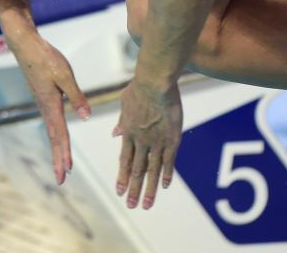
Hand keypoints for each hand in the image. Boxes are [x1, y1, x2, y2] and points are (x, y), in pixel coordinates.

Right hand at [12, 35, 90, 184]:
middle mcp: (45, 107)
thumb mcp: (65, 75)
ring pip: (52, 130)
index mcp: (51, 104)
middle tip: (61, 179)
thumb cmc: (45, 58)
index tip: (67, 172)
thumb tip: (85, 116)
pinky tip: (58, 137)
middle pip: (54, 138)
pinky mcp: (42, 97)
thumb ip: (76, 96)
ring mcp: (42, 103)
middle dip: (58, 159)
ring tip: (62, 164)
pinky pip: (51, 121)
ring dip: (57, 149)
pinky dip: (55, 135)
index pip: (60, 134)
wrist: (25, 46)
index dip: (64, 154)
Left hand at [114, 80, 182, 209]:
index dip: (123, 176)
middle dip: (133, 189)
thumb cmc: (140, 86)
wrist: (155, 80)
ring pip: (152, 169)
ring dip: (148, 188)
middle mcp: (141, 140)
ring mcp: (156, 140)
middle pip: (137, 169)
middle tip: (131, 206)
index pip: (124, 160)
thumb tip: (114, 134)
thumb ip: (121, 120)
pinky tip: (164, 186)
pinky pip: (169, 160)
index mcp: (129, 132)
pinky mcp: (172, 138)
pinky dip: (166, 173)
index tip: (120, 191)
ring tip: (146, 205)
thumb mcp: (125, 103)